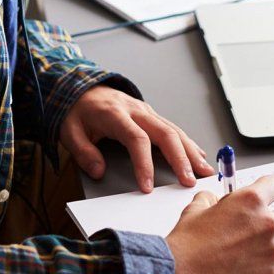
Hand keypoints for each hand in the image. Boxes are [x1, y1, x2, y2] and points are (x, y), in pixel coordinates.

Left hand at [61, 85, 214, 191]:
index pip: (136, 139)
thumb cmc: (77, 110)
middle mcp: (136, 111)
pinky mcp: (151, 115)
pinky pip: (173, 128)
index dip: (144, 164)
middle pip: (165, 133)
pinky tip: (198, 155)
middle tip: (189, 180)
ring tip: (204, 170)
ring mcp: (146, 111)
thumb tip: (99, 171)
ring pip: (174, 130)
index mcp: (116, 114)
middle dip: (180, 159)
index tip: (148, 186)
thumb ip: (83, 152)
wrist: (80, 86)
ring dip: (191, 151)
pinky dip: (188, 143)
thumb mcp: (69, 131)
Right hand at [165, 176, 273, 273]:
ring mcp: (271, 250)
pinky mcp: (270, 273)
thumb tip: (215, 200)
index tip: (264, 196)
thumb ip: (212, 199)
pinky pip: (273, 264)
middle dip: (264, 222)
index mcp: (251, 201)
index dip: (267, 190)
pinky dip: (261, 264)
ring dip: (265, 244)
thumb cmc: (188, 244)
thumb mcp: (196, 209)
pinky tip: (240, 266)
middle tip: (244, 231)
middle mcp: (266, 223)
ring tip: (240, 252)